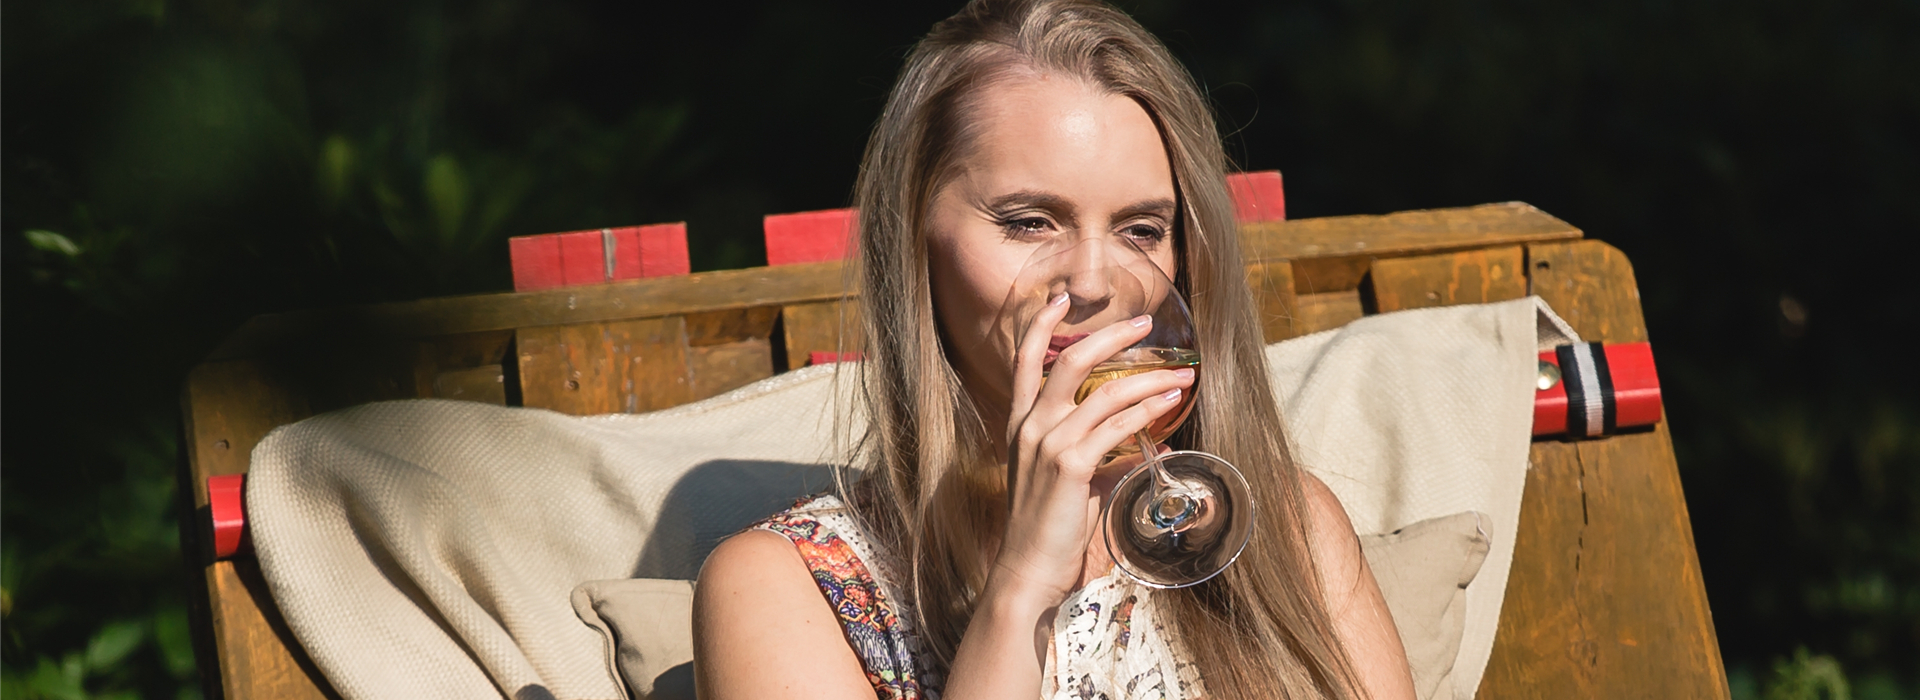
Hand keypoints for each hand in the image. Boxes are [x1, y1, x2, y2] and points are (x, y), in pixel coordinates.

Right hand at [985, 295, 1196, 608]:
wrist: (1028, 570)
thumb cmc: (1050, 529)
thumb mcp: (1071, 484)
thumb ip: (1102, 460)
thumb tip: (1145, 449)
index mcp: (1021, 425)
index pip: (1025, 362)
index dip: (1041, 326)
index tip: (1062, 299)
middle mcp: (1030, 426)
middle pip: (1069, 361)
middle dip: (1109, 336)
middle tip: (1144, 323)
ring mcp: (1048, 443)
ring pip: (1104, 392)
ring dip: (1149, 378)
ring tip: (1181, 372)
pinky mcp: (1070, 465)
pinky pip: (1117, 426)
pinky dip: (1148, 411)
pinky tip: (1170, 403)